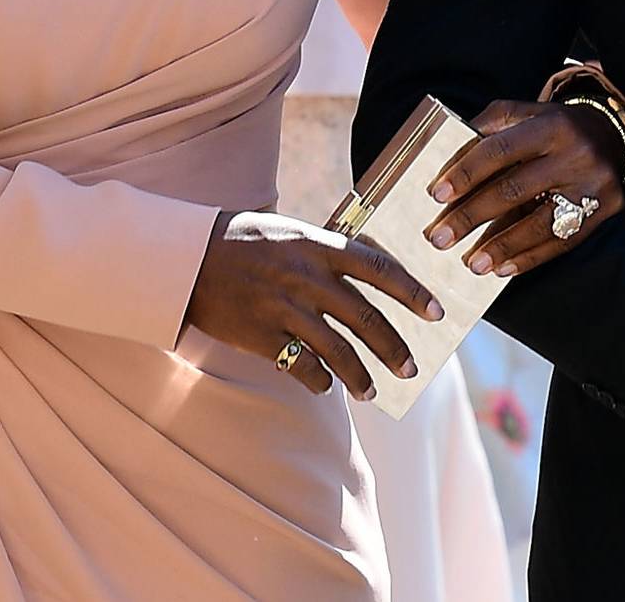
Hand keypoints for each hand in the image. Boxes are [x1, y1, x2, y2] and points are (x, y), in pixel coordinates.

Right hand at [184, 212, 442, 400]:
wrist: (188, 257)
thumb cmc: (243, 240)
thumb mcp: (292, 232)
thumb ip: (328, 250)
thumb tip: (370, 266)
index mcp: (319, 246)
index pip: (379, 268)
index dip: (412, 292)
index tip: (436, 312)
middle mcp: (307, 277)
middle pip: (366, 319)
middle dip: (395, 349)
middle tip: (411, 369)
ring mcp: (284, 308)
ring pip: (339, 350)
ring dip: (361, 376)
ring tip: (372, 391)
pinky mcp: (261, 335)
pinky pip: (301, 366)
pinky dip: (319, 381)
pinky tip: (325, 386)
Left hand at [422, 100, 624, 277]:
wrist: (610, 133)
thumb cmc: (554, 126)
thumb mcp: (522, 114)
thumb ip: (485, 130)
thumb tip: (447, 166)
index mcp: (549, 124)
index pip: (499, 150)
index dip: (465, 173)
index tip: (437, 196)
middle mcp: (575, 154)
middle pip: (514, 190)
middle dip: (471, 216)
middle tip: (440, 237)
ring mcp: (593, 185)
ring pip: (539, 223)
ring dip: (500, 247)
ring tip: (472, 263)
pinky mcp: (605, 209)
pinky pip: (561, 242)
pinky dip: (529, 258)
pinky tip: (503, 268)